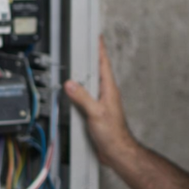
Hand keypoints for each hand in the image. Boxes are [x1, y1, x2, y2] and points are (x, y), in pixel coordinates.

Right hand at [63, 36, 137, 165]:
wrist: (117, 151)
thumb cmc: (113, 134)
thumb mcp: (95, 113)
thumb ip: (83, 98)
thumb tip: (70, 84)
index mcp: (109, 89)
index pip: (104, 64)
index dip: (100, 49)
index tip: (97, 36)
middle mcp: (107, 94)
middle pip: (97, 71)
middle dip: (91, 57)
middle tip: (85, 44)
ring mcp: (102, 102)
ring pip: (91, 83)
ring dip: (84, 74)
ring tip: (77, 63)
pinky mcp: (97, 111)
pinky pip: (87, 96)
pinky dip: (80, 90)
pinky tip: (74, 92)